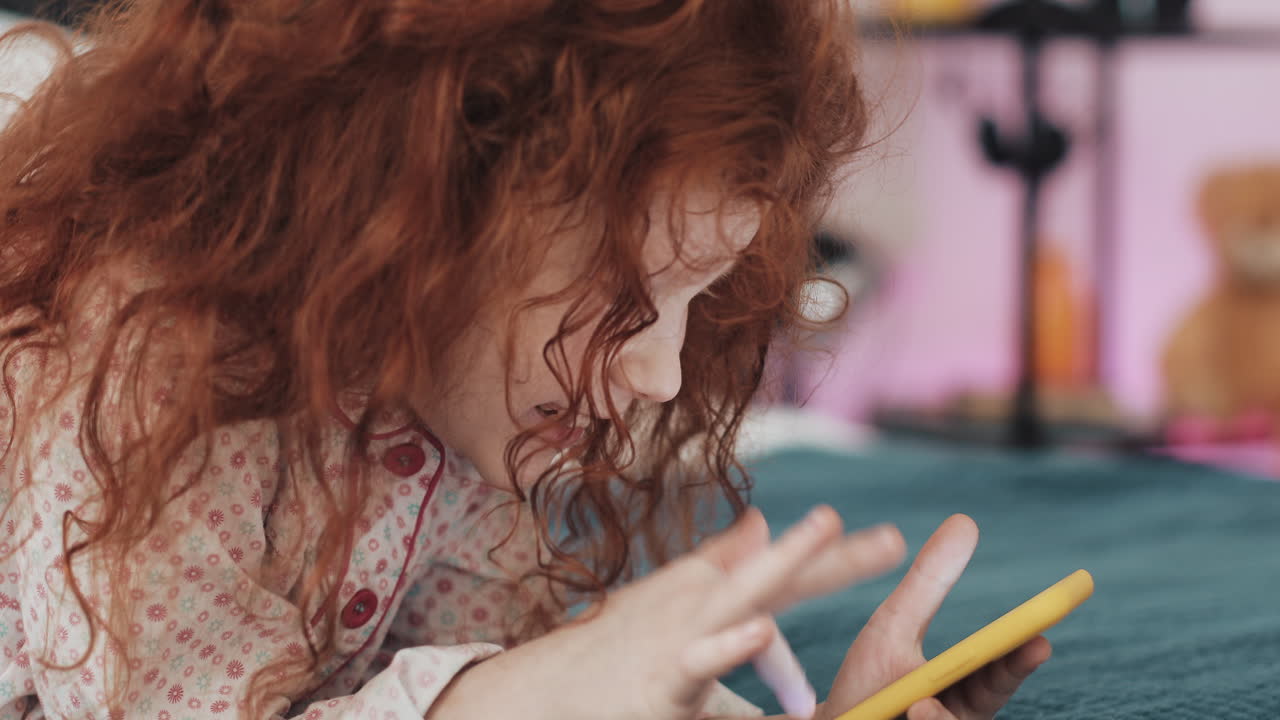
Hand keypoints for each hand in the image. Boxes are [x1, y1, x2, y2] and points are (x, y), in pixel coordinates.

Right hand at [428, 505, 905, 719]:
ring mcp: (679, 634)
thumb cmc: (616, 647)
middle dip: (830, 554)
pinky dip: (730, 642)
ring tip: (823, 530)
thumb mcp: (673, 598)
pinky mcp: (662, 675)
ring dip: (784, 561)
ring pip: (741, 595)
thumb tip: (761, 521)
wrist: (550, 687)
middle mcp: (698, 601)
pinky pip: (702, 659)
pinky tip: (762, 626)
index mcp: (710, 592)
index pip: (783, 571)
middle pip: (775, 574)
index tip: (893, 543)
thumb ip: (721, 561)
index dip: (838, 557)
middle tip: (892, 540)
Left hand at [816, 515, 1050, 719]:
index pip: (998, 677)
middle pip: (983, 709)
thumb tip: (966, 520)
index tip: (1039, 640)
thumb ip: (930, 585)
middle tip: (958, 690)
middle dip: (983, 698)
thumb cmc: (867, 683)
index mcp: (961, 694)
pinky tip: (909, 714)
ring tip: (916, 707)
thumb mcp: (894, 628)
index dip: (1018, 661)